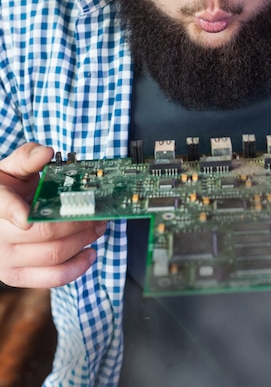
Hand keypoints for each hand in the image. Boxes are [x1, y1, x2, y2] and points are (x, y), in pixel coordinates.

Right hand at [0, 143, 106, 287]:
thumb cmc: (6, 190)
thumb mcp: (10, 169)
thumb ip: (26, 158)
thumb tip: (45, 153)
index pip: (3, 207)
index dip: (14, 212)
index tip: (26, 217)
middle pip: (45, 232)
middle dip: (79, 221)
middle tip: (99, 212)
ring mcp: (5, 260)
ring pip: (53, 255)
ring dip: (83, 241)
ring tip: (99, 227)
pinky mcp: (17, 277)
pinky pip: (51, 279)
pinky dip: (76, 268)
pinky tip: (90, 253)